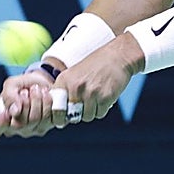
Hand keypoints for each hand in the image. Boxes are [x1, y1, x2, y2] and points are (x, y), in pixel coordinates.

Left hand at [0, 36, 141, 138]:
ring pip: (86, 117)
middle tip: (83, 107)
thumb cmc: (96, 64)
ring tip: (96, 98)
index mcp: (64, 80)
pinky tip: (104, 97)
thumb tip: (59, 113)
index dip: (58, 115)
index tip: (62, 118)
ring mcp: (90, 93)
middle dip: (76, 114)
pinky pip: (99, 114)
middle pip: (71, 115)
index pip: (55, 107)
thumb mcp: (75, 72)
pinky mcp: (105, 97)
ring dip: (91, 111)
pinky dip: (102, 109)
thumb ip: (66, 89)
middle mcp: (75, 87)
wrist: (118, 55)